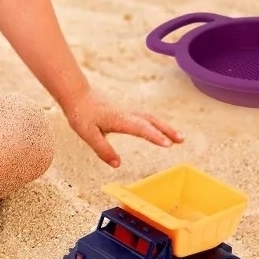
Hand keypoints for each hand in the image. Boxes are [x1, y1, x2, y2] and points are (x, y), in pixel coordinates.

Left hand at [63, 90, 183, 167]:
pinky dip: (156, 123)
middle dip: (167, 130)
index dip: (154, 136)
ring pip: (149, 118)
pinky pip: (144, 117)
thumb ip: (102, 149)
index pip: (140, 128)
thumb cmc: (81, 114)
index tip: (168, 144)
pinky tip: (159, 129)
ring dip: (164, 126)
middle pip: (151, 121)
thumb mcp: (87, 134)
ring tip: (178, 137)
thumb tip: (117, 164)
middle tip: (182, 140)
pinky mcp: (124, 111)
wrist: (76, 94)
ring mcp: (126, 111)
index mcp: (119, 120)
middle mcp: (126, 114)